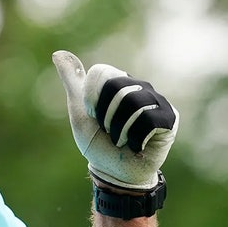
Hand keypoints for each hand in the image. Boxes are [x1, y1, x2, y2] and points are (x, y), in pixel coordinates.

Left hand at [52, 50, 178, 189]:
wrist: (115, 173)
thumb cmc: (97, 142)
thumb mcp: (79, 110)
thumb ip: (72, 81)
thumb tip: (57, 53)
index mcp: (117, 80)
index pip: (101, 73)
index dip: (92, 98)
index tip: (93, 114)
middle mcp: (138, 86)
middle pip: (117, 86)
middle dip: (105, 115)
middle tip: (108, 129)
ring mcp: (156, 101)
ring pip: (134, 103)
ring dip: (119, 129)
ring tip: (121, 138)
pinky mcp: (170, 118)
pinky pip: (149, 119)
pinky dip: (135, 138)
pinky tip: (137, 145)